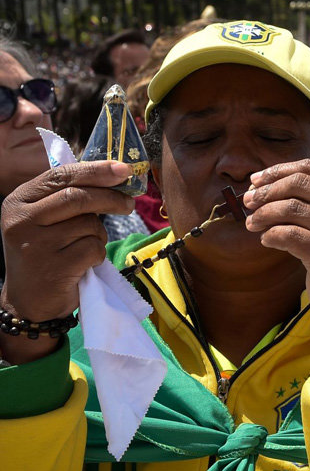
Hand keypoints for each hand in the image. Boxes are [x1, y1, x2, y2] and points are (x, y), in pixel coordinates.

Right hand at [1, 161, 134, 363]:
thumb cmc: (46, 254)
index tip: (124, 169)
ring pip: (89, 224)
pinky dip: (98, 254)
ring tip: (86, 245)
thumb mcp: (45, 220)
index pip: (60, 175)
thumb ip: (68, 197)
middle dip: (111, 197)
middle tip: (129, 203)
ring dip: (99, 234)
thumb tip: (117, 174)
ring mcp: (35, 244)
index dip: (96, 170)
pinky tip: (84, 264)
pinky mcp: (53, 267)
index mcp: (18, 201)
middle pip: (78, 196)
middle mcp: (21, 220)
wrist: (29, 301)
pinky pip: (93, 248)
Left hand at [242, 159, 309, 357]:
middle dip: (265, 191)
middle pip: (297, 184)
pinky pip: (287, 234)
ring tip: (253, 223)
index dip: (277, 171)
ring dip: (262, 214)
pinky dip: (270, 235)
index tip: (255, 181)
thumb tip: (261, 181)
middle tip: (248, 202)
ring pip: (289, 208)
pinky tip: (267, 240)